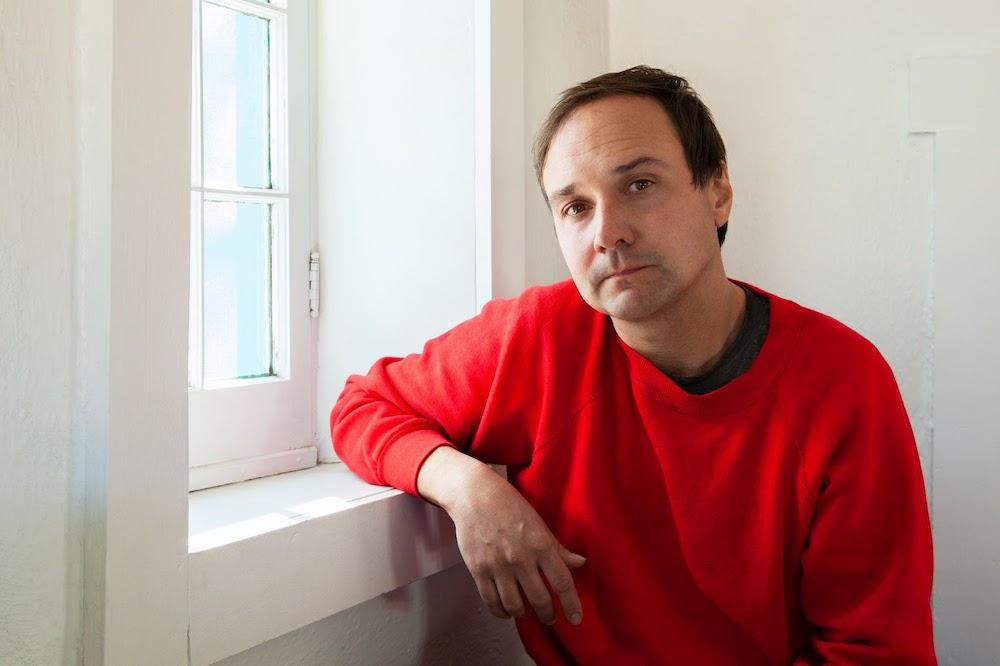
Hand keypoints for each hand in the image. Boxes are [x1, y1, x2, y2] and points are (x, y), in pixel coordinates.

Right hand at [445, 464, 585, 625]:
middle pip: (540, 600)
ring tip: (528, 613)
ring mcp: (498, 566)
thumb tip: (580, 563)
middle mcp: (520, 558)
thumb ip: (558, 547)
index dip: (571, 604)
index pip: (562, 582)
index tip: (576, 618)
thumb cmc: (508, 505)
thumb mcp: (538, 523)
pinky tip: (507, 611)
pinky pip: (491, 601)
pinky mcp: (478, 570)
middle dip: (548, 615)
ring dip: (525, 615)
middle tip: (550, 618)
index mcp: (540, 544)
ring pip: (515, 606)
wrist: (474, 496)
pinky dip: (501, 612)